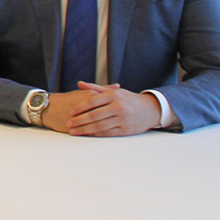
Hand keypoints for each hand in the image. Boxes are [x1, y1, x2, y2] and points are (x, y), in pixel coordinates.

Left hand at [46, 82, 161, 136]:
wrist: (150, 109)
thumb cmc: (129, 99)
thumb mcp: (114, 91)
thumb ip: (95, 88)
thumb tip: (79, 83)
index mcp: (114, 95)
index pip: (93, 101)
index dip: (80, 107)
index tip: (71, 112)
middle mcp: (118, 107)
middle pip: (94, 115)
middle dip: (79, 120)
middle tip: (69, 123)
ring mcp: (122, 119)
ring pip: (99, 126)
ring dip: (84, 129)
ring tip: (74, 131)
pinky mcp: (125, 130)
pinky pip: (107, 133)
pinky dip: (95, 134)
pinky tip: (87, 135)